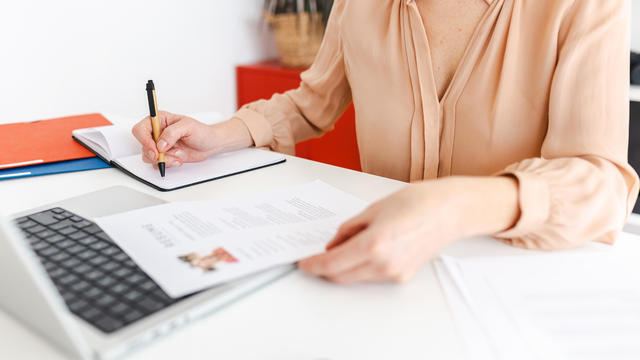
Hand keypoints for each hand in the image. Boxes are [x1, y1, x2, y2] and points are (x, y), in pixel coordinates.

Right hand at [131, 111, 252, 167]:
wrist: (210, 144)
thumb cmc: (201, 132)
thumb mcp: (188, 126)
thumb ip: (172, 133)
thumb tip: (160, 143)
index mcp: (160, 120)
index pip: (141, 128)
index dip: (144, 140)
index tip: (155, 148)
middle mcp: (157, 132)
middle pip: (143, 144)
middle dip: (153, 153)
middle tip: (163, 156)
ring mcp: (160, 145)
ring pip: (149, 156)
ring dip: (163, 159)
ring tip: (178, 156)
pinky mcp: (164, 155)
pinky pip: (157, 163)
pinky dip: (167, 163)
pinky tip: (178, 159)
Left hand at [298, 177, 519, 283]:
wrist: (449, 211)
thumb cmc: (416, 202)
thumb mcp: (372, 210)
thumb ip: (348, 230)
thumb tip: (333, 245)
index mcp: (373, 244)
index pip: (331, 263)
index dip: (312, 265)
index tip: (303, 262)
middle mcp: (383, 264)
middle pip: (340, 276)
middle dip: (324, 268)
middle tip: (314, 257)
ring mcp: (394, 273)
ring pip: (355, 278)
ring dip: (342, 268)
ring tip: (341, 247)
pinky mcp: (402, 276)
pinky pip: (372, 275)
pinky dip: (360, 267)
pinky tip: (362, 250)